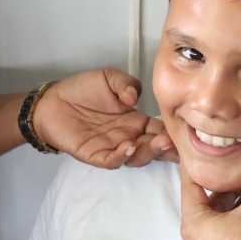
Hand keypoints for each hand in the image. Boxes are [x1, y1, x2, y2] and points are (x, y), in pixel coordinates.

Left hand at [33, 69, 173, 168]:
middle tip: (176, 141)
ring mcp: (113, 148)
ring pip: (136, 157)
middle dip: (167, 147)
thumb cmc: (81, 90)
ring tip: (158, 143)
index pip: (160, 129)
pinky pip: (110, 160)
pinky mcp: (95, 155)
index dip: (174, 131)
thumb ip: (126, 83)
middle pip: (153, 147)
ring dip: (149, 152)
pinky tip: (128, 146)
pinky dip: (121, 156)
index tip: (188, 132)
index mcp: (136, 121)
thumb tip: (135, 99)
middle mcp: (128, 137)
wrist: (52, 101)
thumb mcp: (109, 78)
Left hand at [177, 163, 240, 239]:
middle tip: (239, 170)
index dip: (195, 166)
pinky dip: (236, 223)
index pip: (189, 185)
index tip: (195, 151)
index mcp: (193, 223)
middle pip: (205, 204)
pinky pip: (224, 238)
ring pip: (217, 222)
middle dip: (224, 187)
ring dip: (233, 206)